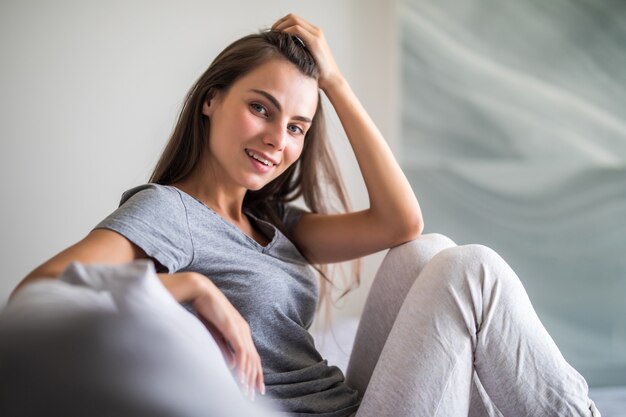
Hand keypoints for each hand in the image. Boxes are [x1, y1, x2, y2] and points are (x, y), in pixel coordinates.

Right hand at [163, 272, 263, 400]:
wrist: (201, 291)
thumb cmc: (207, 311)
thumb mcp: (217, 334)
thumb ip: (225, 348)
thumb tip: (233, 364)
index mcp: (242, 331)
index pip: (253, 356)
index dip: (255, 372)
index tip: (256, 387)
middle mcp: (244, 331)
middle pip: (255, 359)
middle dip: (255, 379)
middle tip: (255, 395)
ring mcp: (240, 329)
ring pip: (249, 357)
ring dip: (248, 375)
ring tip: (247, 391)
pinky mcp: (232, 328)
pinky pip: (240, 350)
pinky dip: (241, 364)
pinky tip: (240, 375)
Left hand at [271, 13, 343, 90]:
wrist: (331, 80)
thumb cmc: (318, 73)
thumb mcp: (305, 58)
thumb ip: (297, 50)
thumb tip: (281, 50)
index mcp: (314, 34)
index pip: (294, 20)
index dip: (281, 23)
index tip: (273, 33)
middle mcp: (316, 31)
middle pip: (292, 17)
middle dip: (279, 23)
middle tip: (271, 33)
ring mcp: (316, 35)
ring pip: (294, 20)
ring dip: (281, 26)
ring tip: (274, 35)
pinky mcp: (315, 41)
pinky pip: (296, 29)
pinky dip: (286, 31)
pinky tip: (280, 39)